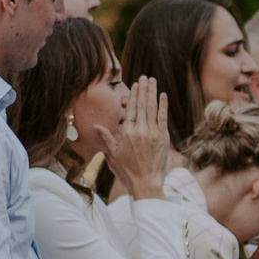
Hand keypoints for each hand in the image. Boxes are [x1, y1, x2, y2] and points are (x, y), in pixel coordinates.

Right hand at [101, 76, 172, 197]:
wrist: (146, 181)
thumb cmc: (128, 169)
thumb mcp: (113, 153)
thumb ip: (106, 137)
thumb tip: (94, 125)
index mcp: (127, 132)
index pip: (131, 109)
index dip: (133, 95)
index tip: (135, 85)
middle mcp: (140, 130)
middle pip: (142, 105)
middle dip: (143, 89)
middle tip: (145, 77)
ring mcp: (153, 133)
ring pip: (152, 108)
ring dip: (152, 93)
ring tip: (153, 81)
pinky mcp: (163, 138)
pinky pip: (163, 118)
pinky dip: (163, 106)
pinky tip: (163, 95)